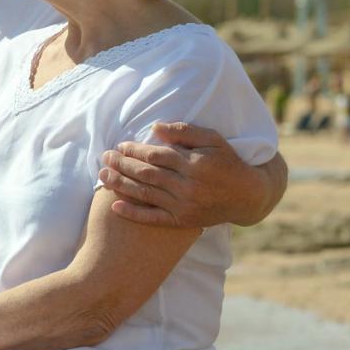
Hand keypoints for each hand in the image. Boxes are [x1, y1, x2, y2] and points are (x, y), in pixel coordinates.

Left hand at [99, 122, 268, 228]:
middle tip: (104, 158)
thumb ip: (185, 132)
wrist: (248, 196)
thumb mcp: (213, 140)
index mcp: (194, 164)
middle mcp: (187, 186)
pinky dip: (133, 213)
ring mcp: (184, 205)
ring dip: (120, 184)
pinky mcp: (182, 221)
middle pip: (146, 173)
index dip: (135, 150)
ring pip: (145, 193)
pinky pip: (153, 218)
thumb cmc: (229, 163)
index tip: (120, 146)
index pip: (156, 155)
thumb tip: (155, 128)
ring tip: (102, 176)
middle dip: (122, 165)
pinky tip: (115, 207)